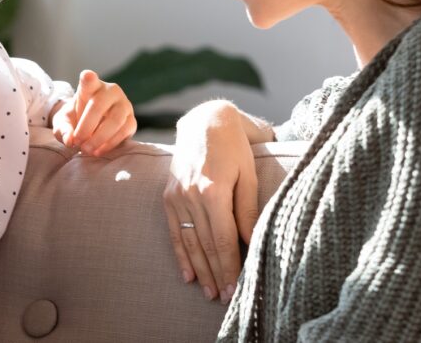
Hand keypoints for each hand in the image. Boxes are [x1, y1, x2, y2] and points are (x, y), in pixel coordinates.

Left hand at [51, 70, 135, 155]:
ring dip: (99, 138)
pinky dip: (110, 143)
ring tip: (86, 150)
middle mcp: (110, 91)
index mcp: (91, 86)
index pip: (89, 79)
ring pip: (115, 120)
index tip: (88, 76)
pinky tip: (98, 151)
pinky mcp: (132, 120)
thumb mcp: (64, 123)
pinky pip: (124, 131)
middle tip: (77, 142)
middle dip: (87, 127)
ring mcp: (124, 104)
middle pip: (99, 105)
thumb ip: (63, 130)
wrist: (91, 127)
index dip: (89, 78)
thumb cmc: (76, 119)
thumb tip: (70, 141)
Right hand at [162, 101, 258, 303]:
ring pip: (188, 242)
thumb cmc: (234, 148)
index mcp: (213, 191)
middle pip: (205, 245)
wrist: (204, 123)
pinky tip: (187, 274)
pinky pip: (173, 231)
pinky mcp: (168, 195)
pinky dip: (180, 254)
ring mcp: (176, 196)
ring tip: (210, 292)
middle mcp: (190, 195)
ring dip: (199, 270)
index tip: (237, 288)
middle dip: (216, 274)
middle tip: (225, 298)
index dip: (229, 266)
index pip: (222, 239)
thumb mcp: (248, 176)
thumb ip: (248, 211)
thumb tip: (252, 243)